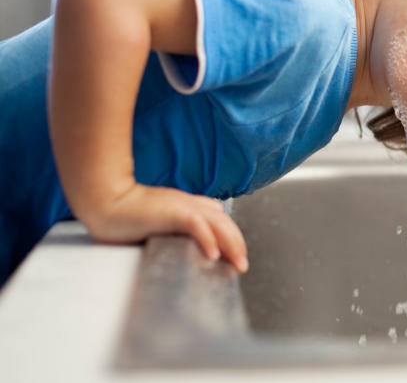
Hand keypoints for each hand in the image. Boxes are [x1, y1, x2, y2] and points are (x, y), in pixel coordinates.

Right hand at [84, 183, 248, 272]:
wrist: (105, 199)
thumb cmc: (124, 213)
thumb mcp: (156, 220)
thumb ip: (172, 228)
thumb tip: (184, 247)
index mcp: (187, 205)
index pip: (219, 218)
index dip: (230, 236)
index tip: (235, 255)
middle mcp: (190, 203)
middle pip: (224, 222)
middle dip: (237, 244)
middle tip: (242, 265)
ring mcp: (182, 206)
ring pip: (217, 223)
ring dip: (231, 245)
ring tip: (238, 264)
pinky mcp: (171, 212)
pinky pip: (196, 225)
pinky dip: (208, 239)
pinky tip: (213, 255)